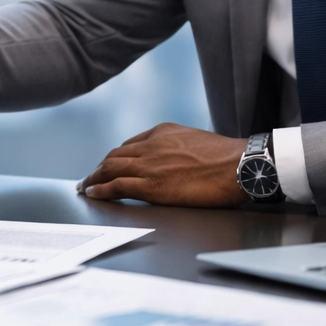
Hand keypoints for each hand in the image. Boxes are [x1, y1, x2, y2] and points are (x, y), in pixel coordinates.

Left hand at [76, 123, 249, 206]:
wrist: (239, 165)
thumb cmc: (227, 157)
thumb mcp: (195, 140)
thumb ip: (178, 147)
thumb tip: (176, 161)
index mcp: (161, 132)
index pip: (130, 145)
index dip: (117, 157)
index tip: (110, 165)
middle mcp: (150, 145)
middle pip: (114, 156)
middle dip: (100, 167)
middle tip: (91, 177)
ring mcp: (149, 165)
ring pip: (110, 168)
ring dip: (94, 178)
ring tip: (86, 186)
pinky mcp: (151, 186)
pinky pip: (116, 186)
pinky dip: (100, 189)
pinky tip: (92, 193)